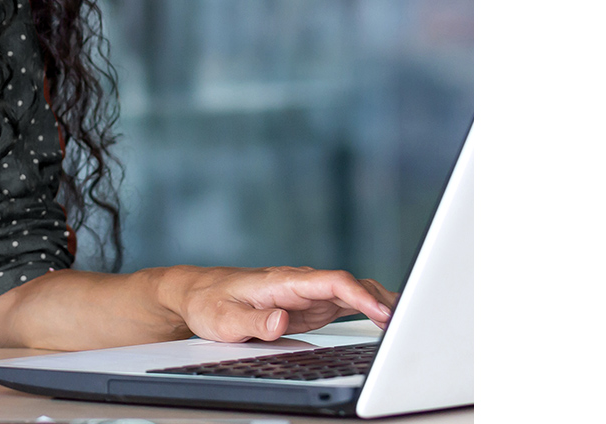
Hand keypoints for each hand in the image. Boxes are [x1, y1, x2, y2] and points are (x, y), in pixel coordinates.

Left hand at [156, 265, 398, 342]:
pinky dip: (367, 308)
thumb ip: (254, 322)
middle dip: (379, 300)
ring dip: (378, 303)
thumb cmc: (209, 304)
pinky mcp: (308, 305)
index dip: (359, 294)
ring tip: (407, 321)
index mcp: (282, 281)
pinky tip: (386, 318)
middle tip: (406, 323)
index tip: (380, 313)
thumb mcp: (224, 320)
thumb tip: (282, 321)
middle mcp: (300, 283)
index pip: (330, 281)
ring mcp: (306, 294)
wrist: (198, 293)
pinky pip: (344, 303)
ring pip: (351, 292)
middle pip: (349, 284)